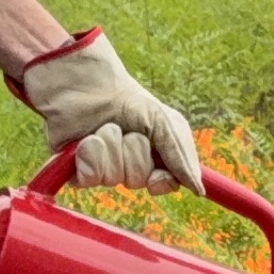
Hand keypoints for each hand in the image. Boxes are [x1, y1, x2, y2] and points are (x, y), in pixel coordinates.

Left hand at [13, 30, 201, 192]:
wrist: (87, 84)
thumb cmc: (127, 99)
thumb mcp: (163, 121)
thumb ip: (181, 156)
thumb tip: (198, 189)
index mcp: (153, 155)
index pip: (164, 184)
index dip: (161, 182)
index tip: (157, 176)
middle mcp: (127, 165)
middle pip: (138, 181)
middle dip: (134, 153)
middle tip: (128, 131)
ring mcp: (101, 168)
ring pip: (113, 178)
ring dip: (111, 148)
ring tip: (104, 127)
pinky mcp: (76, 169)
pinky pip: (89, 178)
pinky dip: (91, 155)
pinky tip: (86, 139)